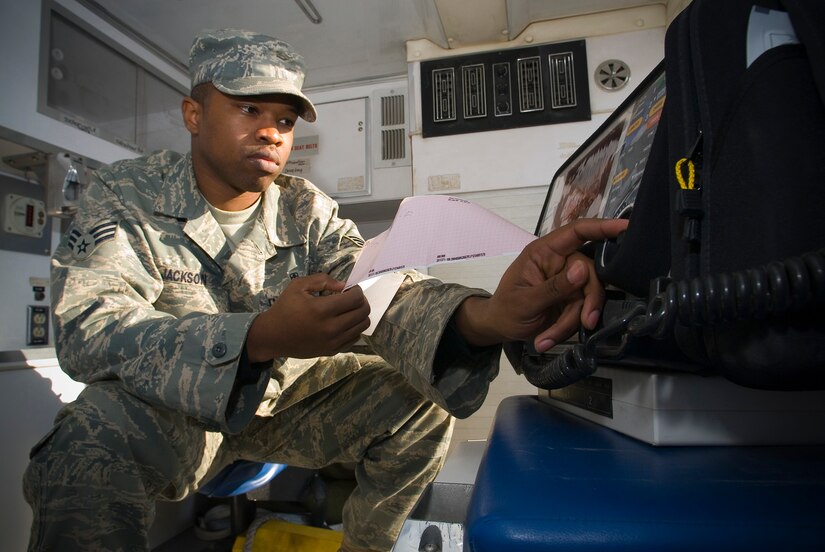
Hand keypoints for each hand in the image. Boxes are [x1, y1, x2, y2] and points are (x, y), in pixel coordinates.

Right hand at [246, 273, 369, 361]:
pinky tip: (344, 323)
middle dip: (362, 301)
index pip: (355, 299)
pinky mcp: (332, 351)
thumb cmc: (284, 308)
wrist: (272, 336)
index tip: (351, 289)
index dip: (357, 290)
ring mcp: (333, 341)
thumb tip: (343, 285)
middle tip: (352, 298)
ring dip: (360, 315)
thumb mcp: (298, 286)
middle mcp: (331, 327)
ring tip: (349, 310)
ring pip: (362, 326)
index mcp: (322, 309)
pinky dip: (354, 328)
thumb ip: (322, 280)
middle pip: (363, 312)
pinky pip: (354, 339)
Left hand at [454, 217, 627, 352]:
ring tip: (545, 339)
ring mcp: (568, 281)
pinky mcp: (572, 299)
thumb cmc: (505, 308)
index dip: (602, 227)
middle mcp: (560, 262)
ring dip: (570, 322)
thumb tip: (583, 269)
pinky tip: (547, 339)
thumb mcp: (525, 301)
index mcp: (545, 252)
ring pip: (588, 298)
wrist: (500, 328)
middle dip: (587, 302)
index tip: (626, 228)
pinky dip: (567, 328)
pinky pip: (581, 312)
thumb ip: (554, 287)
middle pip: (590, 273)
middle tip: (584, 324)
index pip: (576, 231)